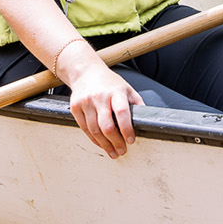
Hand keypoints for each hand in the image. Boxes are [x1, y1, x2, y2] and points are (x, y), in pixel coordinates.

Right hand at [58, 41, 143, 157]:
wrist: (85, 71)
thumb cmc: (109, 82)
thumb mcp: (126, 88)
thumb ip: (136, 103)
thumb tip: (146, 120)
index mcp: (116, 92)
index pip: (122, 112)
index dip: (127, 129)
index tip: (131, 140)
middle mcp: (100, 97)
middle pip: (107, 126)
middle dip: (116, 142)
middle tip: (122, 151)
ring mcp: (86, 102)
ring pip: (95, 130)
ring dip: (105, 145)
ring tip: (113, 152)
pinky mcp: (75, 107)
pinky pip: (85, 129)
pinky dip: (94, 139)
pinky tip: (101, 144)